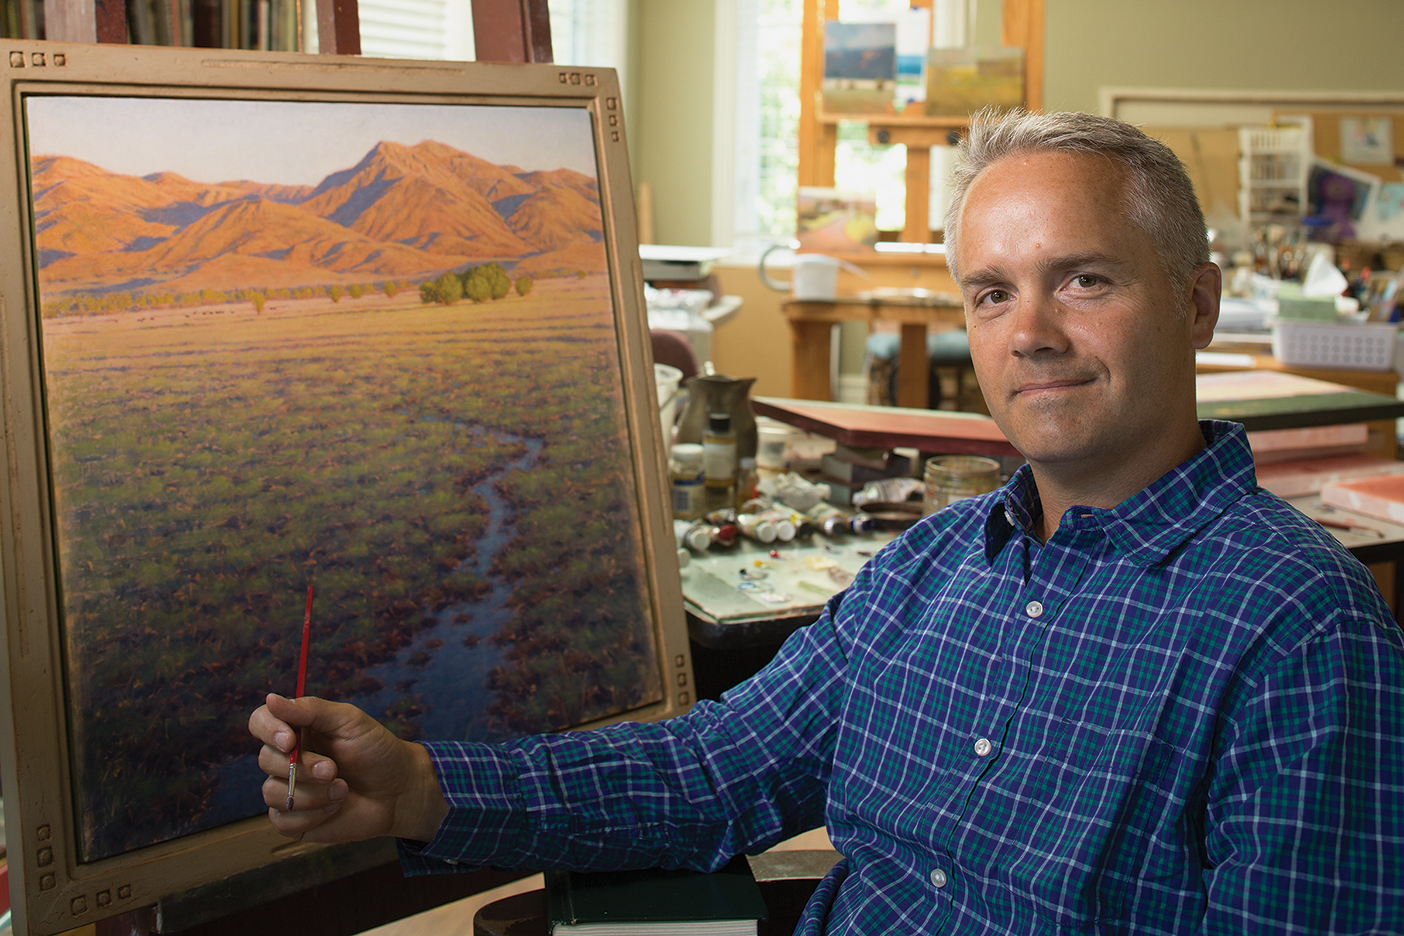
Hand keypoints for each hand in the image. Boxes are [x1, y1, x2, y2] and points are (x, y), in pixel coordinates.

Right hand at [248, 693, 448, 843]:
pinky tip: (335, 807)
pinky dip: (311, 815)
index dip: (268, 729)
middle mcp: (287, 758)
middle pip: (265, 759)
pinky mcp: (294, 819)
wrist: (399, 791)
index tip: (290, 739)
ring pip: (272, 793)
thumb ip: (311, 710)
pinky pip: (283, 820)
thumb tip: (271, 699)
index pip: (260, 722)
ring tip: (343, 789)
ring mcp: (288, 789)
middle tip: (333, 769)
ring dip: (311, 793)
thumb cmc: (376, 750)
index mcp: (297, 729)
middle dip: (302, 767)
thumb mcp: (349, 722)